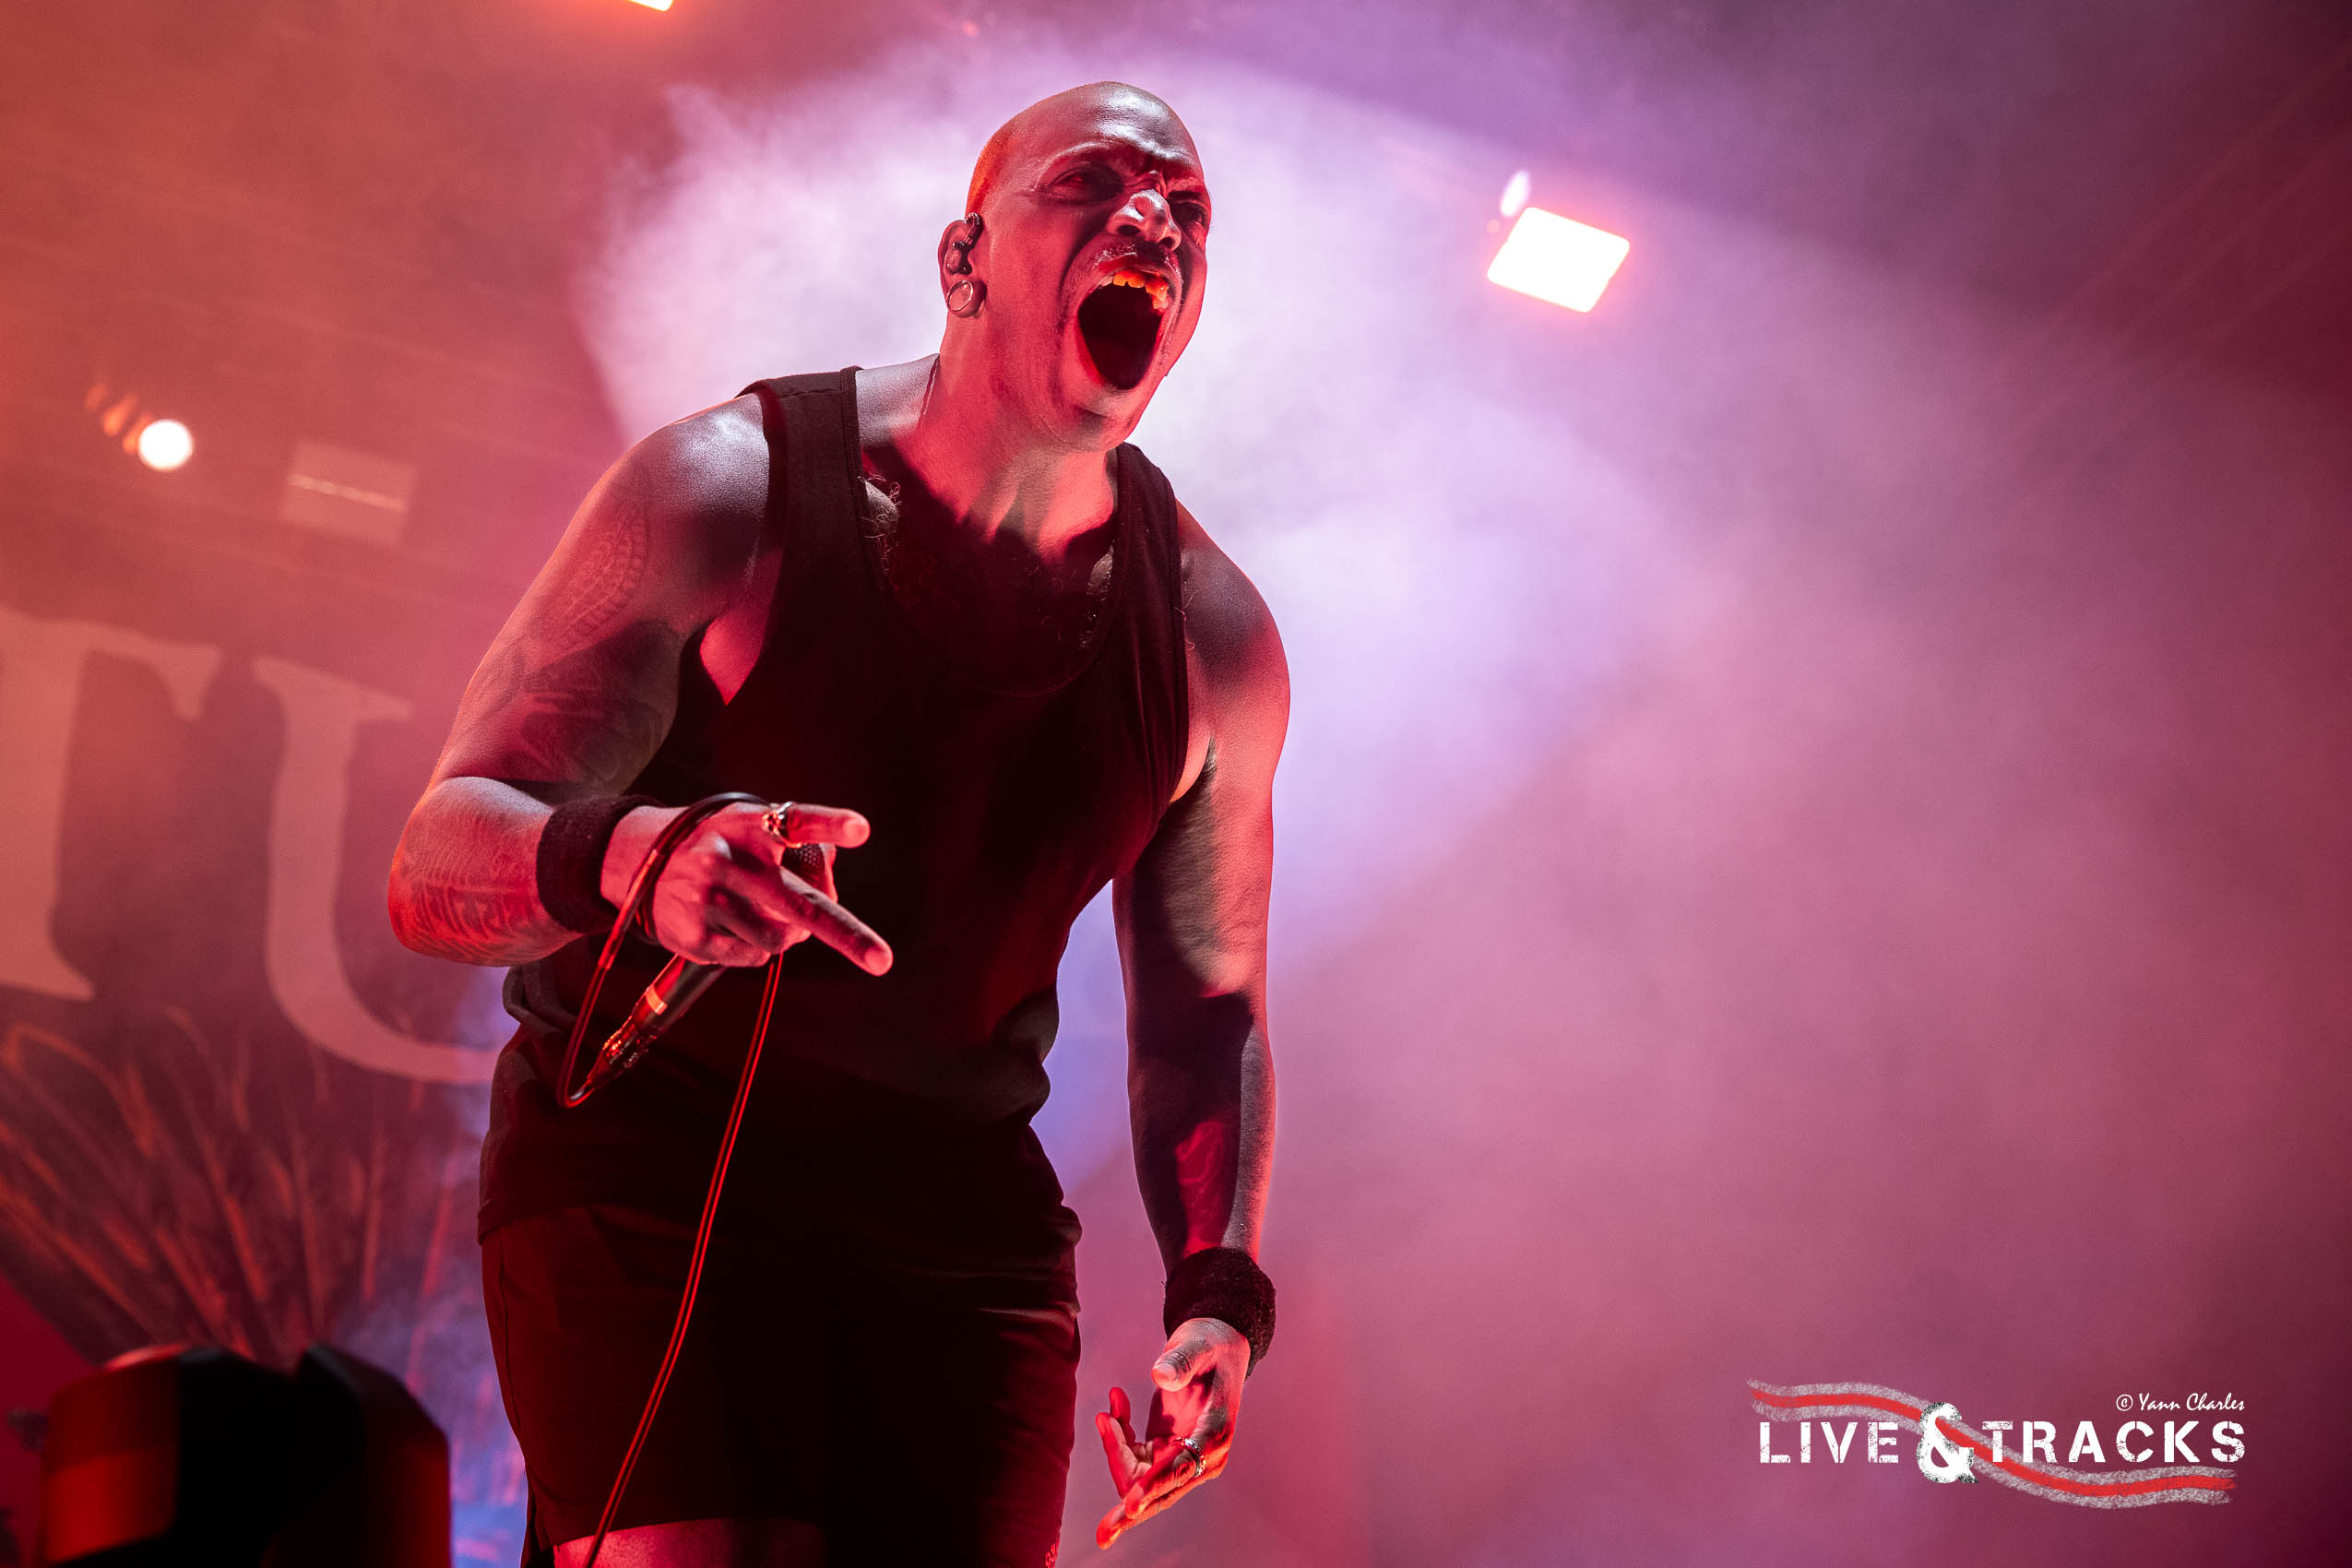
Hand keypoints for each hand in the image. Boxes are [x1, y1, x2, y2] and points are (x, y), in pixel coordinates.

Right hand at [603, 800, 891, 972]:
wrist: (641, 860)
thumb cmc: (721, 843)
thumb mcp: (751, 826)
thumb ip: (797, 845)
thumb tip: (831, 880)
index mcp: (750, 826)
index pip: (796, 821)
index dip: (830, 824)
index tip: (861, 829)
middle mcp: (729, 861)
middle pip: (798, 903)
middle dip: (846, 934)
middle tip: (881, 961)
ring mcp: (709, 900)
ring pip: (781, 939)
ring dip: (789, 934)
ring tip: (766, 913)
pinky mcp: (695, 935)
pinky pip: (753, 957)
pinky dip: (758, 948)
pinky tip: (736, 925)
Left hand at [1094, 1317, 1248, 1547]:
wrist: (1214, 1346)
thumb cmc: (1210, 1344)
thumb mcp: (1198, 1343)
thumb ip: (1181, 1360)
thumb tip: (1159, 1376)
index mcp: (1217, 1432)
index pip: (1184, 1466)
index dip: (1156, 1486)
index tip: (1130, 1506)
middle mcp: (1203, 1455)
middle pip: (1159, 1489)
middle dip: (1131, 1510)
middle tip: (1104, 1532)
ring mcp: (1182, 1455)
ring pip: (1139, 1477)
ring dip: (1115, 1449)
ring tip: (1108, 1412)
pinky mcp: (1165, 1450)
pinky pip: (1132, 1457)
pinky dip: (1117, 1434)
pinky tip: (1116, 1400)